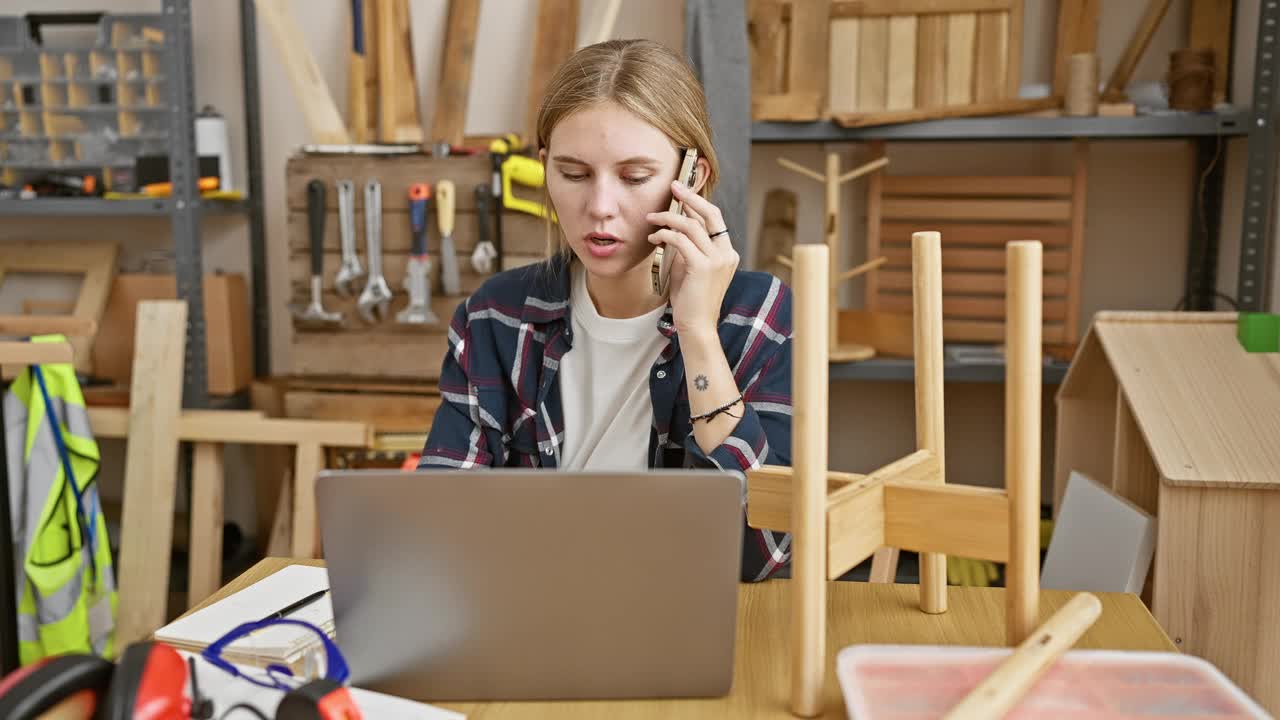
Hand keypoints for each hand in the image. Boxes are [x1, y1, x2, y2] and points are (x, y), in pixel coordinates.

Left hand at [646, 181, 738, 340]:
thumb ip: (687, 248)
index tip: (682, 192)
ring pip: (691, 225)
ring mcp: (717, 260)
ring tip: (651, 219)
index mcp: (727, 253)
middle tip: (673, 186)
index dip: (699, 202)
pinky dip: (665, 234)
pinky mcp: (703, 266)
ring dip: (668, 219)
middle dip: (690, 197)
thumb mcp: (690, 268)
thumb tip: (674, 229)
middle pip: (710, 214)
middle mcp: (726, 253)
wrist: (696, 326)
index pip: (715, 219)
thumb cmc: (691, 301)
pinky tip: (654, 238)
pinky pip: (681, 240)